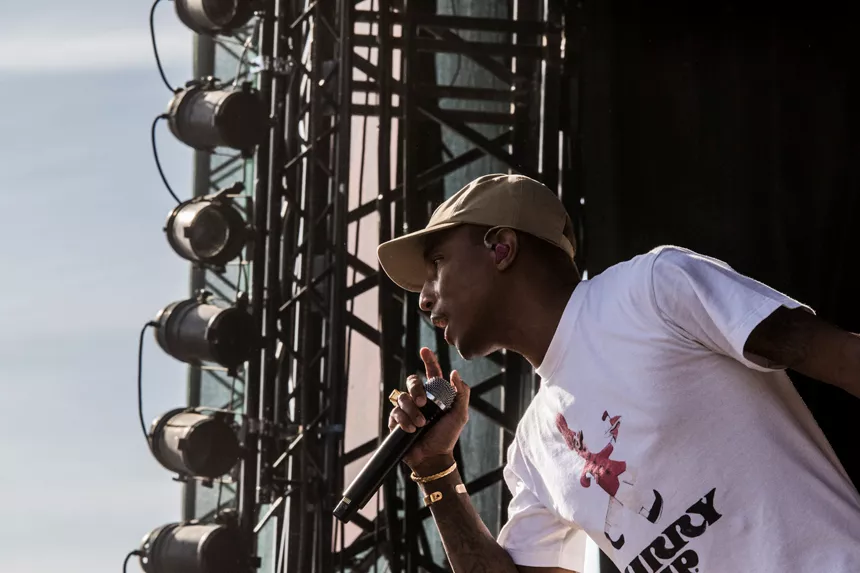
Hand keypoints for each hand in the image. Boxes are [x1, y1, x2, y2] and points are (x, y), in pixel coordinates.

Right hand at [388, 347, 469, 473]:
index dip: (428, 360)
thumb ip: (461, 394)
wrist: (433, 457)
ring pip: (402, 397)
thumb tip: (454, 372)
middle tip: (423, 403)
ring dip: (412, 411)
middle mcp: (420, 399)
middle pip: (412, 381)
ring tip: (420, 424)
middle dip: (416, 390)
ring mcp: (407, 409)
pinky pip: (395, 412)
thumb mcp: (460, 415)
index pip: (431, 372)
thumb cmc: (447, 437)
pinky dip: (403, 420)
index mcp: (436, 395)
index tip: (424, 350)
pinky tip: (411, 429)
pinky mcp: (397, 420)